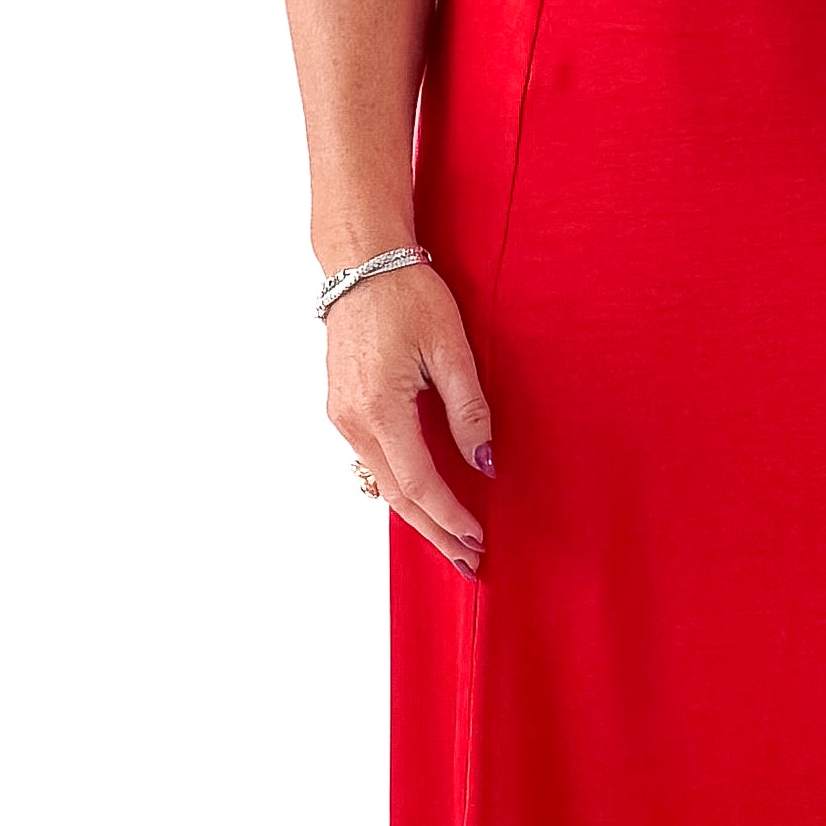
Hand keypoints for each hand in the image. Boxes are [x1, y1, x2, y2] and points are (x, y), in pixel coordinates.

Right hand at [325, 260, 492, 576]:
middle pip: (397, 496)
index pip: (419, 483)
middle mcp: (352, 420)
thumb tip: (483, 464)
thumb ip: (468, 410)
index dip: (450, 517)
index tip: (478, 540)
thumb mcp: (451, 349)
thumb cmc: (407, 295)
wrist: (361, 262)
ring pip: (382, 483)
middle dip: (435, 533)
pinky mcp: (342, 407)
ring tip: (452, 541)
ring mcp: (342, 416)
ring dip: (418, 515)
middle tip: (469, 563)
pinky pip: (373, 461)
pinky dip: (400, 488)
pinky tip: (423, 501)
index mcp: (380, 408)